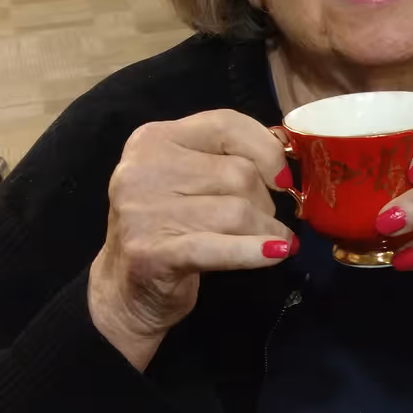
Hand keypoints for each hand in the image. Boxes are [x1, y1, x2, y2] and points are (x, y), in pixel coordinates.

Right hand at [88, 111, 294, 371]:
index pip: (225, 124)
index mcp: (153, 139)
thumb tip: (287, 152)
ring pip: (238, 210)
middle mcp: (142, 169)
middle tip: (266, 219)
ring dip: (266, 228)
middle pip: (238, 172)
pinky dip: (257, 250)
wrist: (125, 289)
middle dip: (265, 200)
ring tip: (272, 240)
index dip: (267, 149)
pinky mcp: (153, 254)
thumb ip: (227, 156)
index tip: (284, 177)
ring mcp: (143, 212)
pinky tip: (275, 252)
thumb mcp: (188, 178)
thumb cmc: (169, 226)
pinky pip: (223, 247)